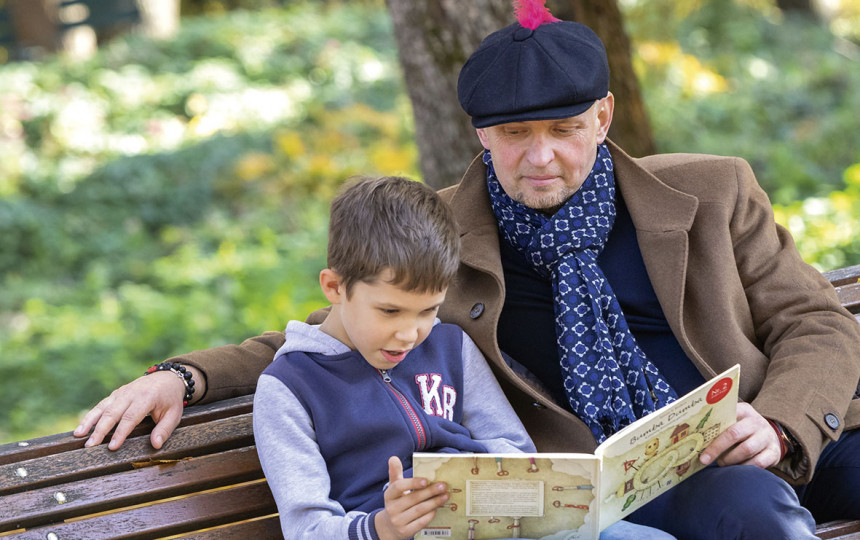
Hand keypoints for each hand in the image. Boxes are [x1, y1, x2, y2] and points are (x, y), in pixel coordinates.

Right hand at [73, 367, 200, 449]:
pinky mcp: (116, 394)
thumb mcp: (174, 414)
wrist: (167, 378)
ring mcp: (121, 392)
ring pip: (102, 407)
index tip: (112, 447)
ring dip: (90, 422)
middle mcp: (131, 393)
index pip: (131, 417)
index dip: (120, 433)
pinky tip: (81, 428)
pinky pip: (101, 405)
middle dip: (100, 430)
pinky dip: (90, 416)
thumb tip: (155, 445)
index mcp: (147, 397)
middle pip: (112, 413)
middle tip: (90, 446)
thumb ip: (164, 429)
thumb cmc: (170, 399)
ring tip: (79, 436)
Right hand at [374, 456, 448, 539]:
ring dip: (434, 502)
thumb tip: (393, 458)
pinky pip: (420, 522)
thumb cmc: (396, 502)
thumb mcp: (394, 489)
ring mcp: (398, 521)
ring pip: (419, 510)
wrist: (389, 527)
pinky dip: (430, 515)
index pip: (399, 487)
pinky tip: (437, 509)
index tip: (426, 480)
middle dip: (430, 492)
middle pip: (413, 498)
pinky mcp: (405, 531)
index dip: (412, 483)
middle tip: (443, 486)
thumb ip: (396, 473)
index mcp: (389, 495)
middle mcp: (391, 508)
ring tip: (445, 496)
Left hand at [699, 402, 781, 468]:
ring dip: (730, 459)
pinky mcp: (774, 453)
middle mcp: (757, 422)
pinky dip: (743, 467)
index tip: (699, 437)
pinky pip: (758, 463)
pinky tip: (735, 469)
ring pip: (746, 449)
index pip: (727, 414)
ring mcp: (767, 438)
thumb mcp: (736, 420)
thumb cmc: (745, 429)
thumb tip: (696, 436)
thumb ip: (721, 424)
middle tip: (704, 459)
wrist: (772, 436)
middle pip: (734, 434)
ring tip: (721, 463)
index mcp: (745, 411)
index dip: (713, 425)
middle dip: (716, 448)